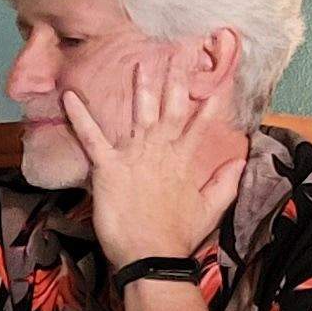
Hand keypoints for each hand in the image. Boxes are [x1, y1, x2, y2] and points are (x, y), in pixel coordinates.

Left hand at [59, 48, 244, 264]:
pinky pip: (91, 136)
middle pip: (171, 108)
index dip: (210, 101)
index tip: (217, 79)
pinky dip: (79, 116)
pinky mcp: (108, 166)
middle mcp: (162, 150)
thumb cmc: (179, 236)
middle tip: (178, 54)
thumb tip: (242, 159)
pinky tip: (69, 96)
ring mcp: (135, 155)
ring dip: (140, 87)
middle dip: (176, 80)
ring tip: (139, 63)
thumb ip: (226, 182)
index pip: (201, 124)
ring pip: (139, 113)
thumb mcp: (211, 208)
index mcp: (184, 160)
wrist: (152, 256)